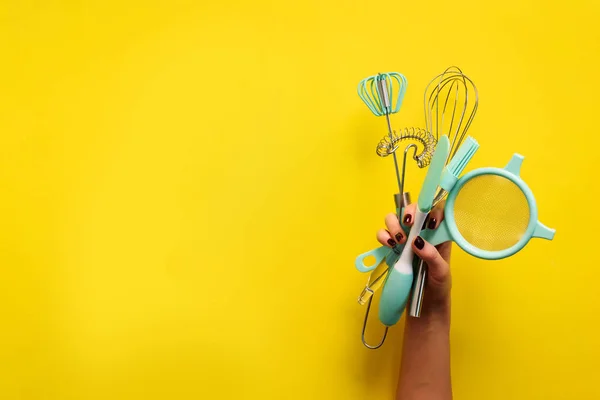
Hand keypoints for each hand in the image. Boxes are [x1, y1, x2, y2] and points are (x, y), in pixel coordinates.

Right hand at [377, 201, 450, 316]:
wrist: (424, 308)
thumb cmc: (439, 289)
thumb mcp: (441, 273)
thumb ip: (432, 256)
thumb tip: (417, 241)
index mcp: (439, 236)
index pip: (436, 211)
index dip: (431, 209)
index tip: (427, 220)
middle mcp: (422, 234)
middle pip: (413, 211)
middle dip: (408, 213)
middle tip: (408, 224)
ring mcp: (406, 241)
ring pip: (395, 219)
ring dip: (393, 224)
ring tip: (397, 240)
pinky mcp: (393, 249)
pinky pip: (384, 235)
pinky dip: (383, 235)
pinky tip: (388, 245)